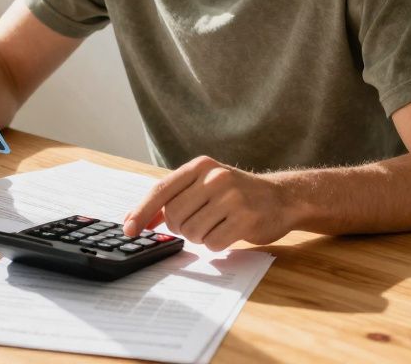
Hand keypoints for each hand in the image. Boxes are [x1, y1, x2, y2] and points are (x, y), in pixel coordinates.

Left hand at [122, 156, 291, 250]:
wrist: (282, 198)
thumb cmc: (236, 194)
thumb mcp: (204, 185)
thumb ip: (172, 198)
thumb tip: (134, 218)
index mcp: (200, 166)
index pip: (161, 190)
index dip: (141, 211)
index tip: (129, 229)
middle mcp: (215, 177)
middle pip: (174, 216)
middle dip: (180, 228)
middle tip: (198, 223)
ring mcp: (231, 197)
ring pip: (192, 232)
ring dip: (199, 237)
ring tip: (216, 225)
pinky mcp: (245, 218)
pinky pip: (212, 244)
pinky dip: (215, 244)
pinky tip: (228, 232)